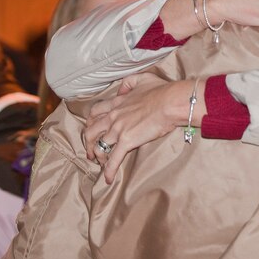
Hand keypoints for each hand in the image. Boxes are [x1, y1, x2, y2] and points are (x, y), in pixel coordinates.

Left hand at [83, 74, 197, 183]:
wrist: (171, 102)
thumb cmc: (162, 90)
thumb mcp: (143, 79)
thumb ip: (128, 82)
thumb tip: (121, 90)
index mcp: (117, 102)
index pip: (95, 112)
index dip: (91, 122)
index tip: (92, 128)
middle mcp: (113, 116)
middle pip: (91, 131)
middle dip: (88, 142)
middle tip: (90, 150)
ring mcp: (118, 130)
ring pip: (99, 146)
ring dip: (98, 157)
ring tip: (101, 164)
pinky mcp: (126, 142)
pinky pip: (113, 159)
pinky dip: (109, 170)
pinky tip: (108, 179)